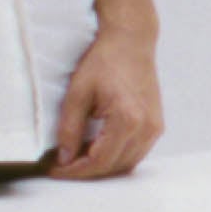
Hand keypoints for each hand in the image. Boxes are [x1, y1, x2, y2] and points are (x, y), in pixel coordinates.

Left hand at [46, 27, 163, 179]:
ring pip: (126, 164)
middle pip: (113, 167)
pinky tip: (96, 149)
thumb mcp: (78, 91)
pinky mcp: (156, 125)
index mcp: (127, 119)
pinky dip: (115, 157)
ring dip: (101, 167)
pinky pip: (135, 153)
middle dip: (85, 171)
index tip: (54, 170)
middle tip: (60, 165)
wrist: (131, 40)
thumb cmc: (105, 60)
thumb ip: (70, 127)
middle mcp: (146, 129)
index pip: (98, 161)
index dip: (74, 170)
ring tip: (76, 157)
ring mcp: (154, 129)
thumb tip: (64, 158)